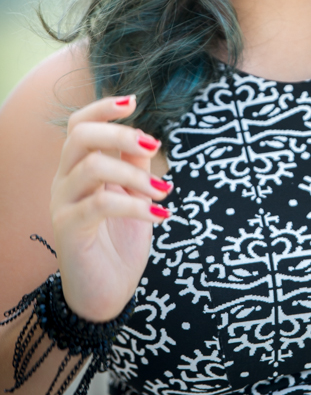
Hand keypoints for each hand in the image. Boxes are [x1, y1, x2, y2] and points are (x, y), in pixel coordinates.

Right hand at [50, 96, 171, 321]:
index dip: (102, 108)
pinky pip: (101, 204)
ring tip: (162, 192)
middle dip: (120, 134)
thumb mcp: (134, 196)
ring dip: (136, 175)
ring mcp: (63, 204)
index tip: (133, 101)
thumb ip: (135, 165)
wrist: (106, 293)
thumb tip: (146, 136)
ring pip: (93, 167)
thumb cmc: (119, 242)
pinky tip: (160, 216)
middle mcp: (64, 180)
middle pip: (80, 136)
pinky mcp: (68, 229)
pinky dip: (136, 206)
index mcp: (78, 167)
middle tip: (154, 147)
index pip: (78, 124)